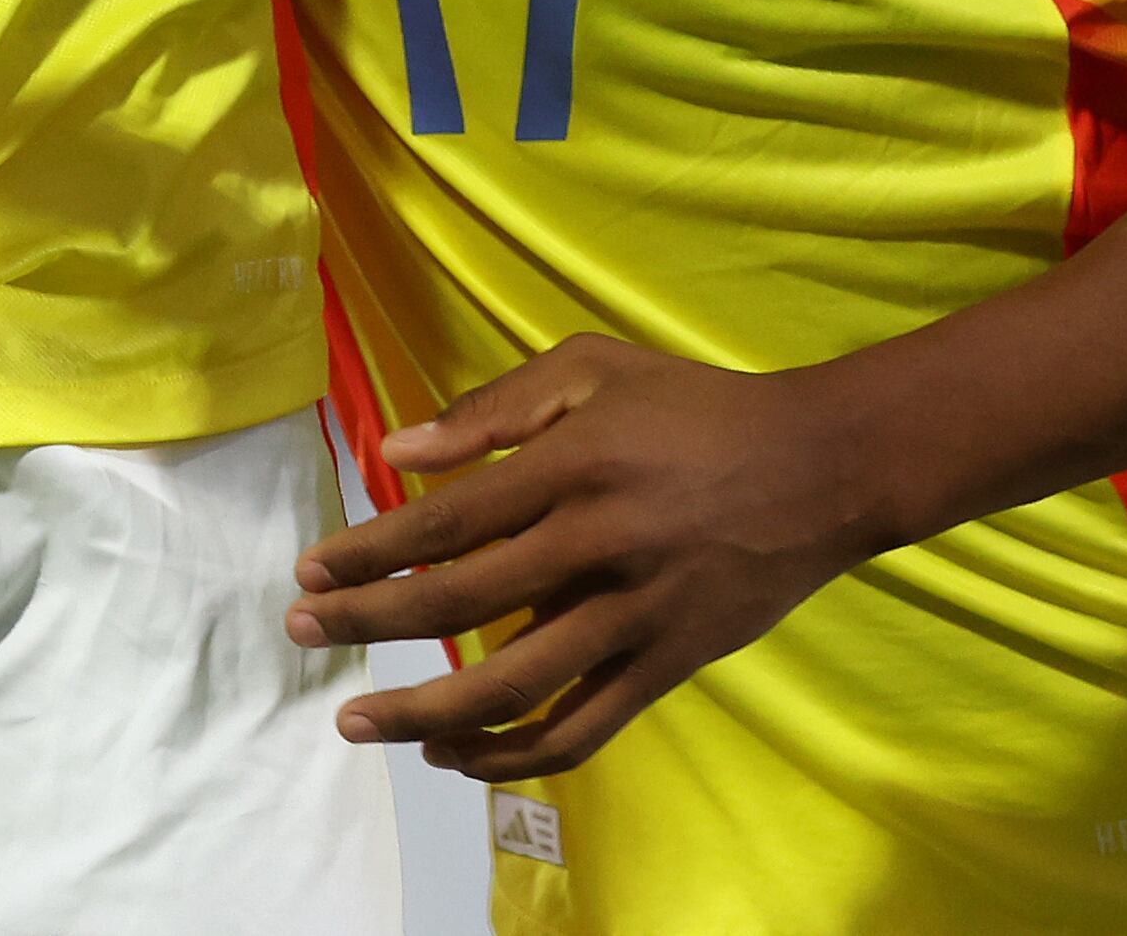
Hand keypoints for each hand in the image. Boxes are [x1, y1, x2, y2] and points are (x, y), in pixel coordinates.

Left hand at [288, 336, 890, 781]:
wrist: (825, 467)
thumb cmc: (695, 408)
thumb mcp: (593, 370)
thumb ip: (491, 408)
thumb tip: (397, 450)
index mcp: (572, 466)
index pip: (445, 521)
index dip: (368, 552)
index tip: (309, 571)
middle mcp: (598, 545)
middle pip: (461, 601)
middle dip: (368, 621)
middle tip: (301, 632)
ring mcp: (637, 614)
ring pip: (516, 684)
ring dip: (427, 711)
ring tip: (360, 722)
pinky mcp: (671, 663)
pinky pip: (585, 727)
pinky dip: (517, 754)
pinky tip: (458, 756)